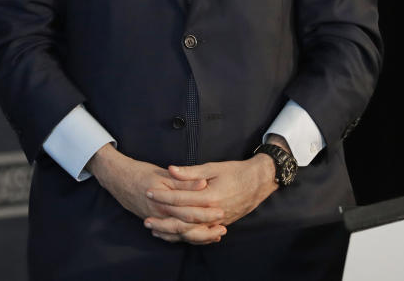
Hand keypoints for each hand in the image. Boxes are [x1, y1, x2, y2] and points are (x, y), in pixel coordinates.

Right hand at [87, 144, 226, 244]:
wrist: (117, 178)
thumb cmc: (139, 172)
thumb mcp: (162, 173)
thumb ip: (183, 180)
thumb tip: (202, 183)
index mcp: (164, 202)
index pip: (189, 212)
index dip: (206, 213)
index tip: (221, 212)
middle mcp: (161, 215)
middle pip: (187, 228)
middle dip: (206, 230)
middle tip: (222, 230)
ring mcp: (157, 221)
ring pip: (180, 234)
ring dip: (197, 236)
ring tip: (214, 236)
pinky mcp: (154, 221)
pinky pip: (171, 235)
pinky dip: (184, 237)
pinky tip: (194, 236)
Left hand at [144, 155, 277, 241]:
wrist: (258, 182)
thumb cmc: (235, 171)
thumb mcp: (213, 167)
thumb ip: (191, 172)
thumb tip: (171, 169)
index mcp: (210, 196)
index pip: (181, 199)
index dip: (164, 196)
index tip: (149, 192)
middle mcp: (214, 212)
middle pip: (183, 220)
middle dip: (163, 220)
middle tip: (145, 218)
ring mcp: (218, 221)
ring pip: (191, 231)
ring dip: (172, 232)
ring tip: (154, 230)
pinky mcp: (220, 224)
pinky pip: (200, 234)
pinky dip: (185, 236)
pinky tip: (173, 235)